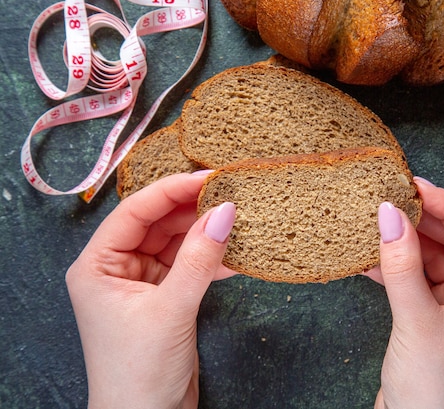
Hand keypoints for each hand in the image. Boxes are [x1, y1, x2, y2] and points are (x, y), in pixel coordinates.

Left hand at [66, 173, 236, 408]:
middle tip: (231, 195)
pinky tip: (237, 254)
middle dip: (193, 210)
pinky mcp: (165, 297)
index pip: (136, 212)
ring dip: (207, 234)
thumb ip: (199, 259)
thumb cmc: (139, 372)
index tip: (209, 177)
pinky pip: (190, 266)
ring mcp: (142, 282)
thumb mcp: (171, 309)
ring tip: (239, 220)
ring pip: (177, 243)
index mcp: (98, 265)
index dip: (172, 190)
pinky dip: (212, 260)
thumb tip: (225, 212)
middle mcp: (116, 268)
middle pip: (158, 223)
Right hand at [367, 177, 443, 408]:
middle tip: (392, 196)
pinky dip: (395, 268)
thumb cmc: (433, 394)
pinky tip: (370, 255)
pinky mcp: (434, 318)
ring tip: (377, 221)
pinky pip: (416, 281)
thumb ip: (402, 266)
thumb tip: (389, 215)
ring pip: (432, 261)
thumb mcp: (417, 322)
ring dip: (404, 244)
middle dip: (423, 222)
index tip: (418, 185)